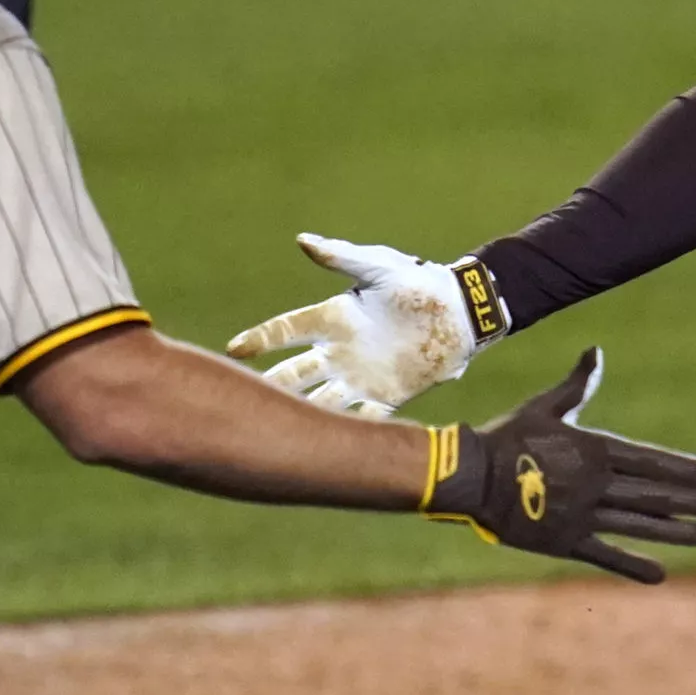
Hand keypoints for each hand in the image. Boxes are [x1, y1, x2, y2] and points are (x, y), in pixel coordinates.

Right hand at [228, 234, 496, 413]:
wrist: (461, 311)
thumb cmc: (420, 282)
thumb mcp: (381, 266)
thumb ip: (343, 257)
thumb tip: (303, 241)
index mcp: (334, 318)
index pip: (288, 330)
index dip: (261, 339)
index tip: (233, 350)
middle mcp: (340, 352)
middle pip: (295, 373)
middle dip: (271, 388)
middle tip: (241, 405)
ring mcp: (360, 377)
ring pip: (320, 402)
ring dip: (302, 418)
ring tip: (275, 437)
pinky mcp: (387, 396)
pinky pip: (362, 420)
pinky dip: (347, 434)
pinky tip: (326, 453)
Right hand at [430, 350, 695, 583]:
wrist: (469, 476)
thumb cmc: (507, 437)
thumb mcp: (544, 407)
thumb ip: (577, 385)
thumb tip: (596, 351)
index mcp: (594, 450)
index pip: (652, 461)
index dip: (686, 469)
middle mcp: (594, 484)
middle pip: (654, 495)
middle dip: (694, 502)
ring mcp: (581, 516)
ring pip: (639, 525)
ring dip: (675, 532)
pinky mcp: (564, 542)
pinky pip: (605, 555)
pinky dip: (632, 565)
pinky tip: (660, 574)